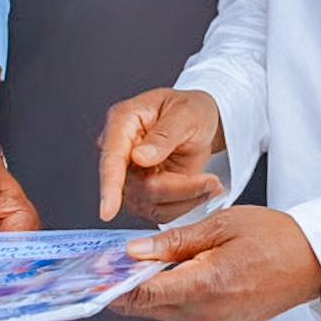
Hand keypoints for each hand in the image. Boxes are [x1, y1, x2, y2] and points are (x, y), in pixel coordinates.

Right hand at [97, 87, 224, 222]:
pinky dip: (185, 205)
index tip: (108, 211)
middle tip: (211, 181)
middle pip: (135, 186)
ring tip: (212, 182)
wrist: (201, 123)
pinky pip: (160, 211)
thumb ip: (164, 135)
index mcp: (122, 121)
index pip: (111, 157)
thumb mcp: (187, 113)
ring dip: (185, 197)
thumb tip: (139, 157)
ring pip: (149, 202)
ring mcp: (129, 174)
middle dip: (176, 188)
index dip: (109, 184)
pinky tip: (202, 189)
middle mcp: (121, 150)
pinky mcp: (142, 193)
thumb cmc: (191, 109)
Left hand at [110, 206, 320, 320]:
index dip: (112, 283)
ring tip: (142, 257)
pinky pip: (178, 313)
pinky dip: (167, 293)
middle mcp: (205, 315)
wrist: (314, 262)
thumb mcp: (220, 225)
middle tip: (111, 256)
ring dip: (147, 287)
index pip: (142, 294)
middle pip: (145, 306)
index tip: (93, 268)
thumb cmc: (274, 236)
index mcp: (206, 286)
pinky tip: (169, 270)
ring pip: (160, 310)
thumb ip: (173, 242)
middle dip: (124, 283)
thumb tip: (132, 252)